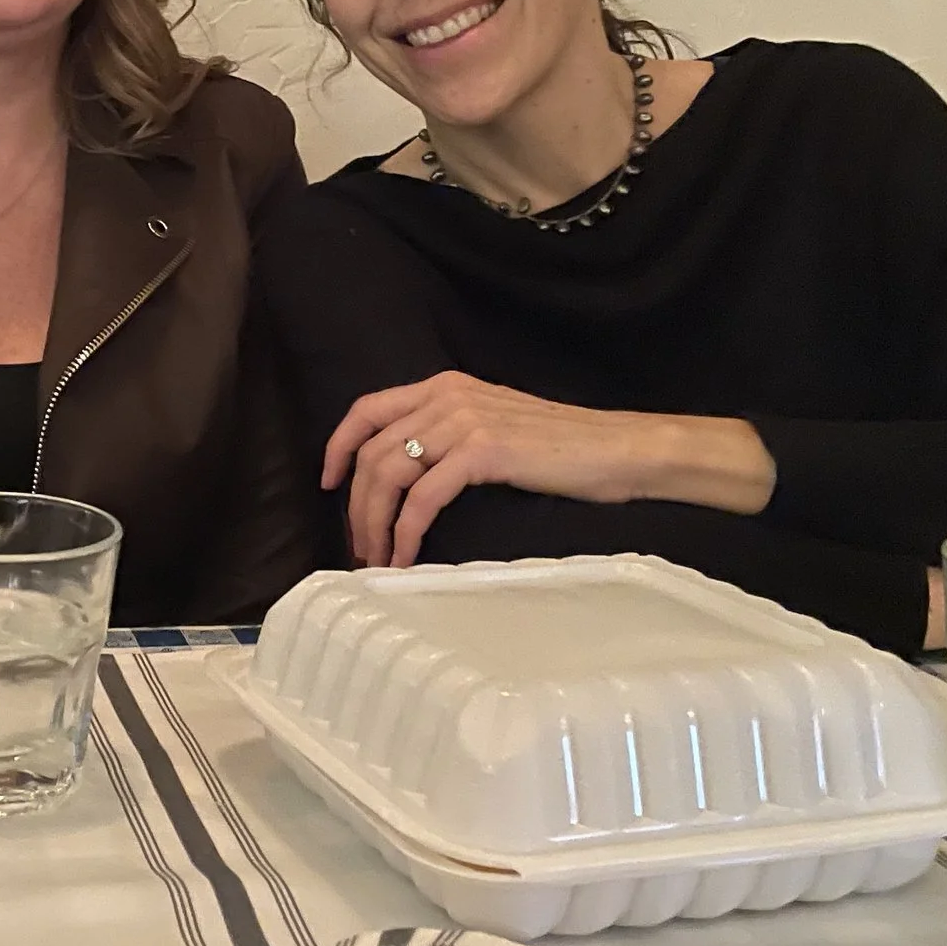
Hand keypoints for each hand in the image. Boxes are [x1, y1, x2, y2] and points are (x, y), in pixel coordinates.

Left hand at [322, 371, 776, 569]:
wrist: (619, 448)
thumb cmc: (564, 448)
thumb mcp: (495, 425)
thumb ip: (451, 435)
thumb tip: (408, 477)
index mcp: (445, 386)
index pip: (367, 409)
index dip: (337, 446)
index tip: (327, 484)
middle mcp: (446, 396)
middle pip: (371, 450)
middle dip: (356, 504)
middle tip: (360, 546)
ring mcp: (464, 420)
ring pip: (389, 474)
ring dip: (375, 523)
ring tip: (379, 560)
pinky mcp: (483, 451)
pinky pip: (423, 497)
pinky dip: (406, 531)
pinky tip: (407, 558)